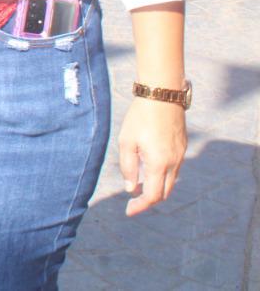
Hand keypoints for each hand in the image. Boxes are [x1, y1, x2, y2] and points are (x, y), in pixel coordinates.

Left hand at [118, 96, 186, 215]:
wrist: (162, 96)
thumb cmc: (140, 118)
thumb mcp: (126, 141)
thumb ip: (128, 166)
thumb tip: (130, 188)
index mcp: (158, 163)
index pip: (152, 195)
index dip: (140, 206)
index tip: (129, 211)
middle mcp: (173, 163)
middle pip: (164, 192)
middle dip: (148, 200)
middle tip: (132, 202)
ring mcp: (180, 156)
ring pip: (171, 182)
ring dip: (156, 188)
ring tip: (139, 187)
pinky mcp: (182, 148)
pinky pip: (175, 170)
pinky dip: (163, 176)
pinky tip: (150, 170)